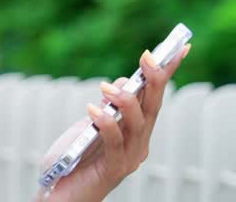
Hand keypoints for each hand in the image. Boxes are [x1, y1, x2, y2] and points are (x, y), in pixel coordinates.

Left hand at [34, 44, 189, 201]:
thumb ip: (106, 106)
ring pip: (138, 124)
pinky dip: (106, 123)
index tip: (178, 47)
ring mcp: (129, 157)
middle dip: (154, 80)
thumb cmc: (73, 156)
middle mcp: (139, 143)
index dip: (167, 73)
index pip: (154, 97)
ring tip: (106, 87)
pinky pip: (115, 143)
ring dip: (126, 102)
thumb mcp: (89, 124)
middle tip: (148, 56)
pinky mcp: (114, 169)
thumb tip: (119, 83)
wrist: (58, 191)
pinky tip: (92, 110)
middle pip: (153, 108)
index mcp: (135, 130)